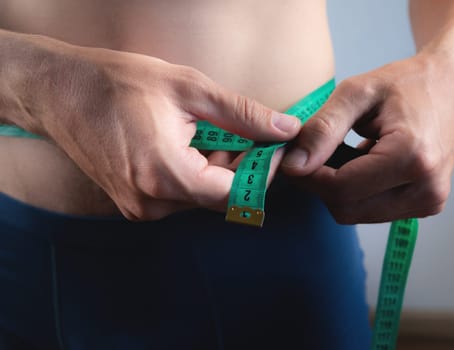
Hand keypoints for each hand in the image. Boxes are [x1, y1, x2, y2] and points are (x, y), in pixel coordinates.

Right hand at [33, 45, 299, 219]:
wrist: (61, 91)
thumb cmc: (119, 83)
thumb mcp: (189, 89)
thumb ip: (243, 115)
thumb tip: (286, 129)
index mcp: (164, 174)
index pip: (233, 193)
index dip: (260, 172)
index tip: (274, 147)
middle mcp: (151, 203)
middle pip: (219, 197)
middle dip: (241, 166)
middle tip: (246, 132)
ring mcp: (140, 208)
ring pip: (201, 197)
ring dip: (218, 168)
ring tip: (210, 131)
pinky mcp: (135, 204)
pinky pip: (180, 196)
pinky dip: (196, 173)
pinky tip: (191, 143)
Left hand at [281, 53, 453, 223]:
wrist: (452, 85)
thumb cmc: (405, 82)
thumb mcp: (358, 92)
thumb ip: (323, 128)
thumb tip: (292, 165)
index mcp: (413, 157)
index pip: (340, 189)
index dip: (307, 176)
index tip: (290, 157)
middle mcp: (427, 189)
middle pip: (346, 208)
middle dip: (321, 183)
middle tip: (314, 151)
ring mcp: (430, 201)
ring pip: (356, 213)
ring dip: (338, 188)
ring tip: (343, 151)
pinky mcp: (427, 205)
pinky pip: (372, 210)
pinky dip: (357, 191)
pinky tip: (361, 162)